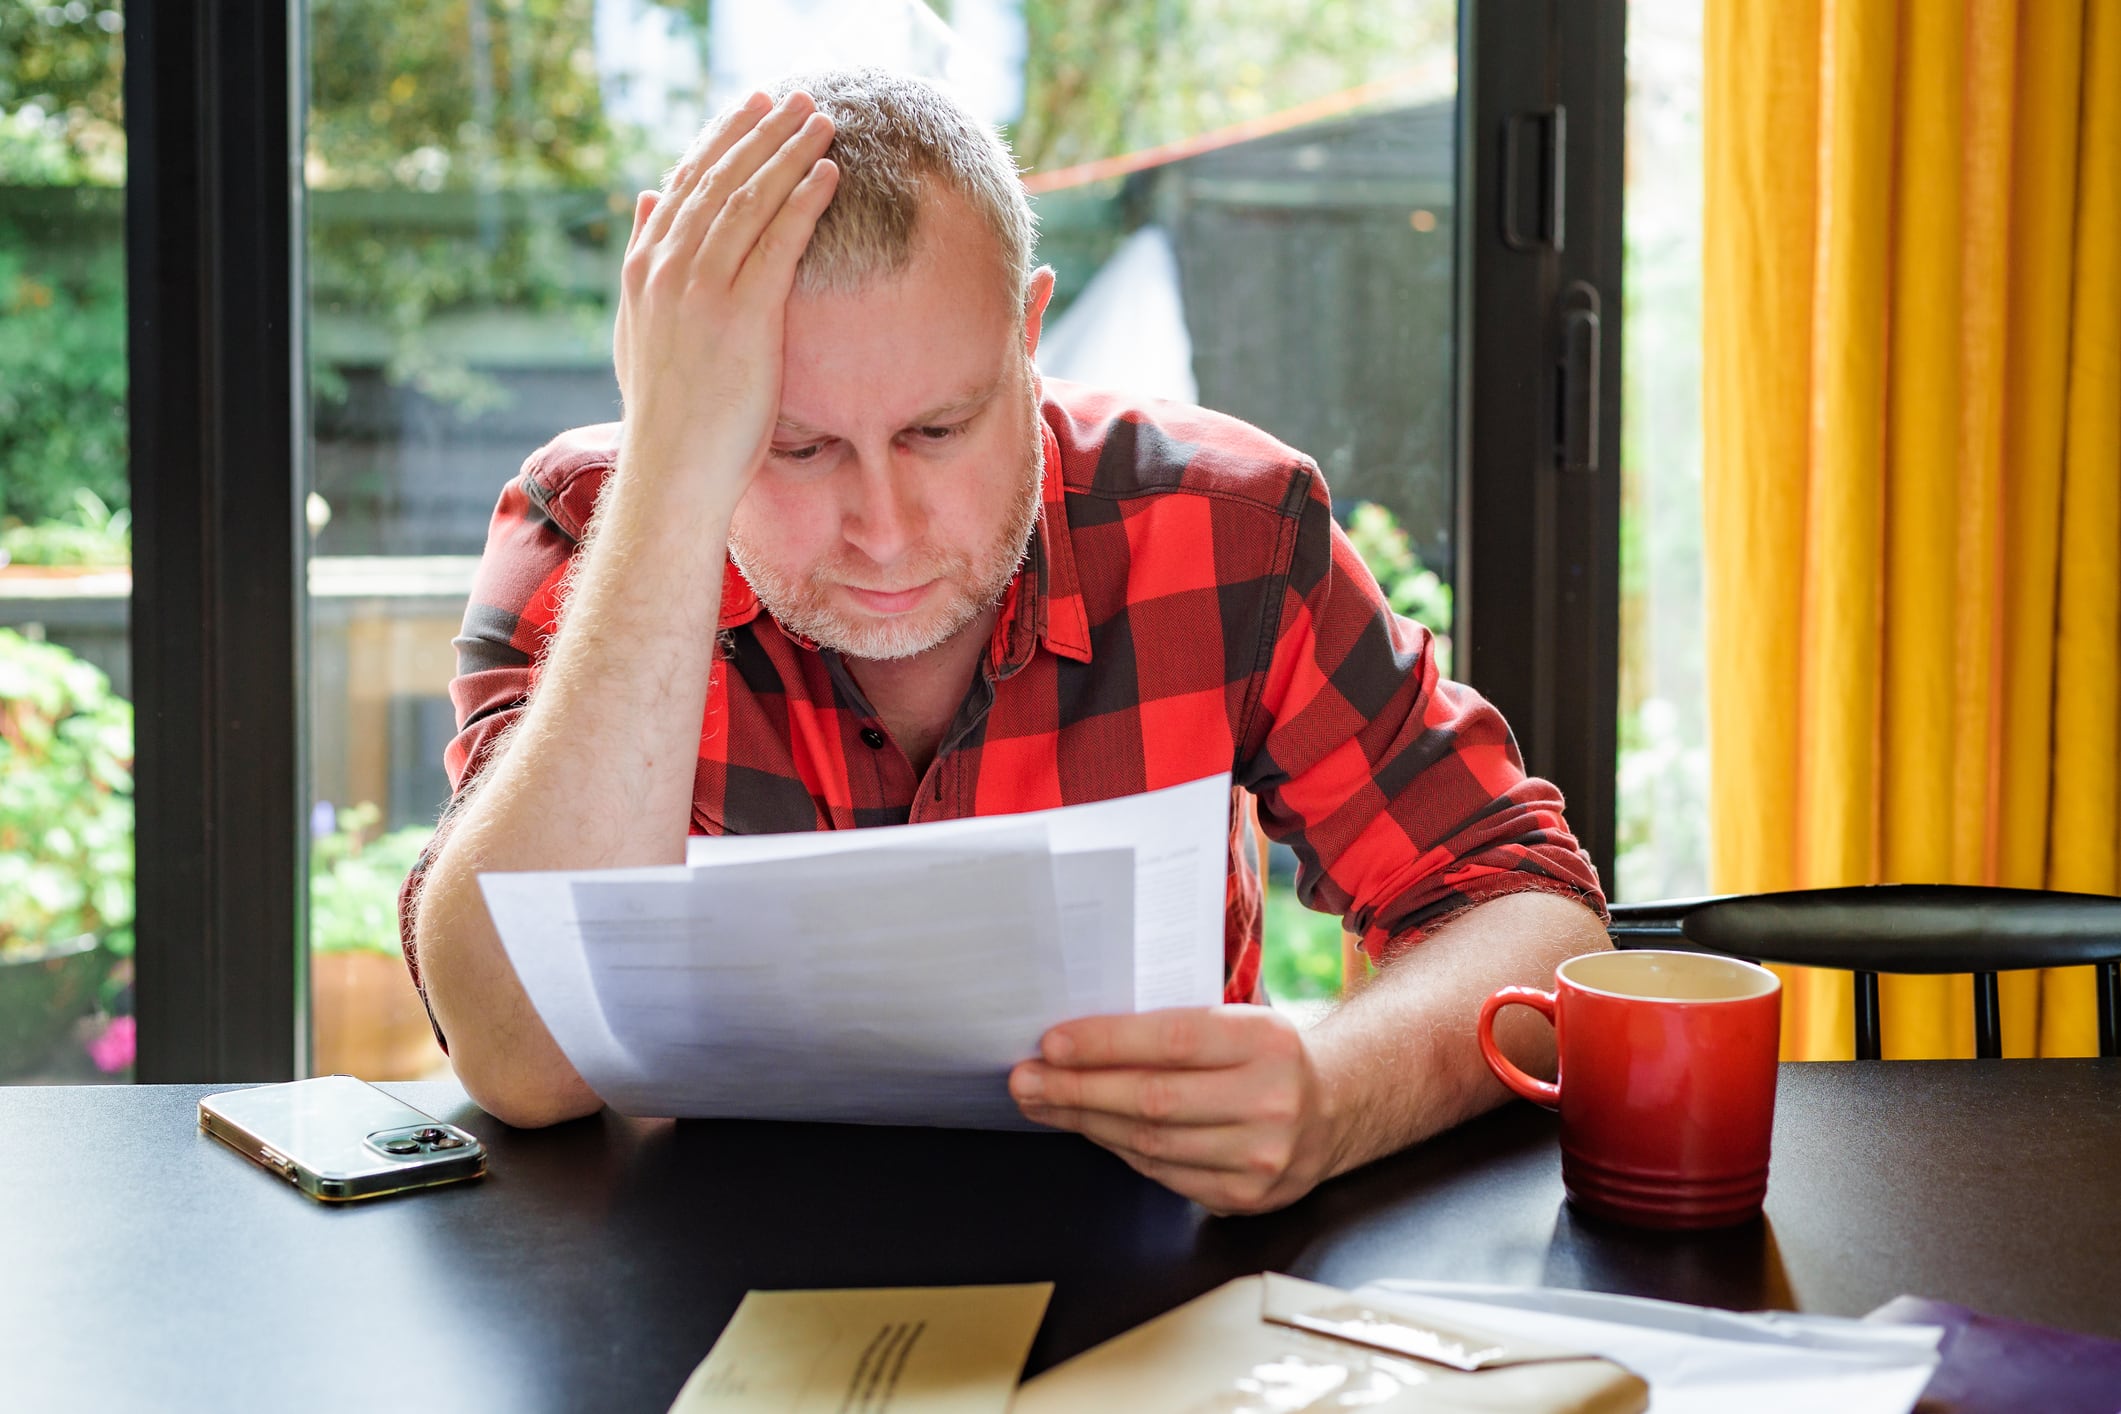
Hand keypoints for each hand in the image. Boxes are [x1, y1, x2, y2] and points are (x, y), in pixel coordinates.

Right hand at [612, 89, 838, 504]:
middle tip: (796, 98)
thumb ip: (643, 256)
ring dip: (790, 152)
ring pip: (751, 199)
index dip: (722, 139)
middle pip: (721, 179)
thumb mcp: (638, 324)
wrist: (673, 468)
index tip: (753, 107)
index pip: (686, 182)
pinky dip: (804, 200)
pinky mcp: (742, 314)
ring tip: (822, 122)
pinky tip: (828, 174)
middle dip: (761, 131)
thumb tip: (646, 193)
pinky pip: (779, 240)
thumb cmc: (667, 409)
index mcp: (643, 266)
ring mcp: (703, 289)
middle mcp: (667, 267)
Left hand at [1009, 1006, 1342, 1215]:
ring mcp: (1261, 1156)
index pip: (1172, 1040)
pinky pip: (1164, 1174)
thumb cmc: (1268, 1055)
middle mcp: (1270, 1099)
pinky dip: (1119, 1150)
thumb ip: (1174, 1026)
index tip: (1052, 1043)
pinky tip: (1091, 1130)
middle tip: (1026, 1080)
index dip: (1106, 1043)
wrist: (1335, 1107)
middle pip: (1152, 1100)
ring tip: (1043, 1104)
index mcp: (1265, 1040)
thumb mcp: (1238, 1021)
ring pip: (1151, 1143)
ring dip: (1086, 1124)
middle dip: (1076, 1090)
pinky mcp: (1247, 1196)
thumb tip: (1080, 1037)